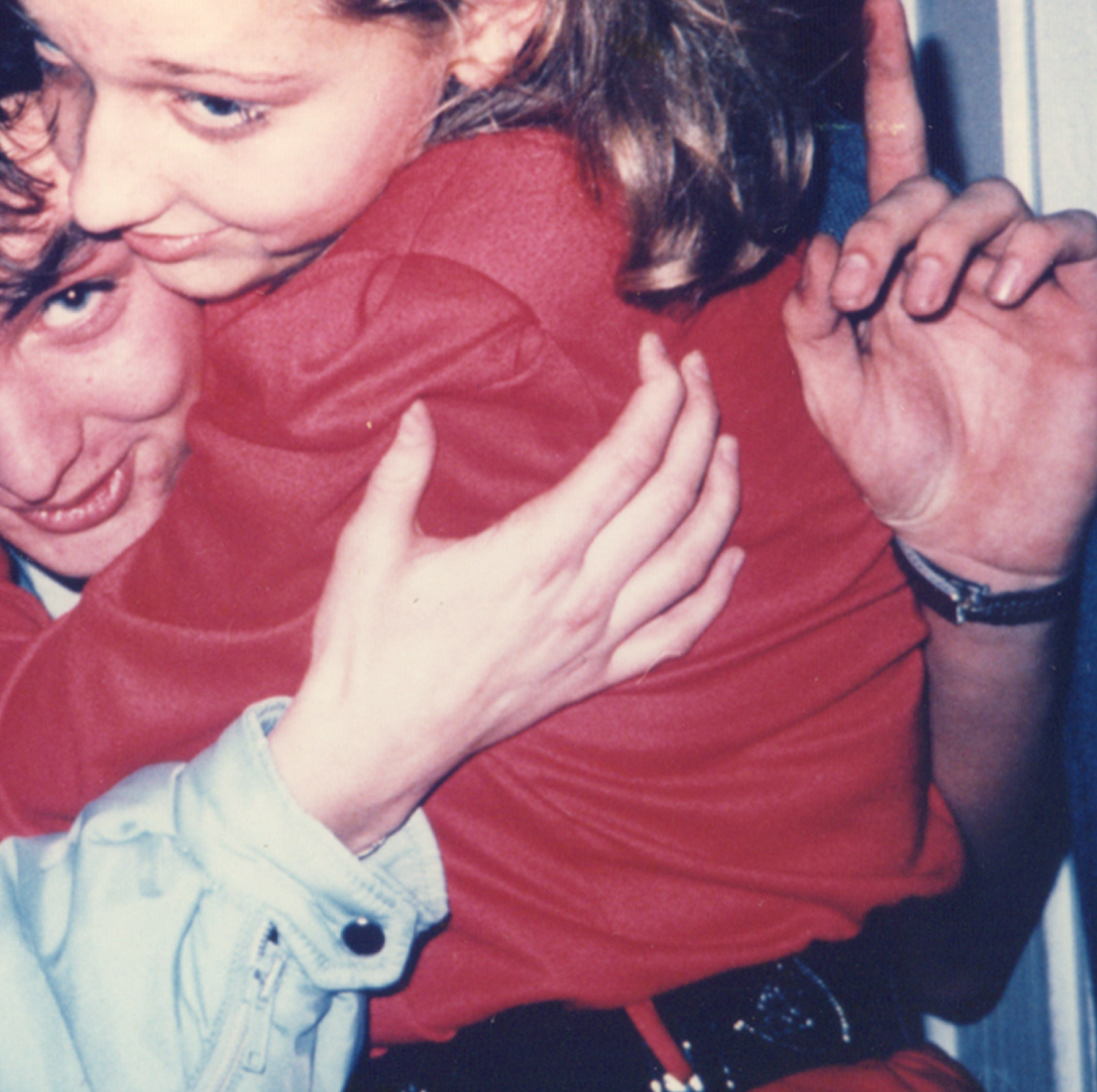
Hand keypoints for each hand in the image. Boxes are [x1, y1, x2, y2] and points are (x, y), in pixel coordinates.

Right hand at [270, 335, 741, 852]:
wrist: (375, 739)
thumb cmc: (366, 642)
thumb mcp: (370, 543)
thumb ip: (401, 471)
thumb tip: (418, 412)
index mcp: (532, 553)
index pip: (625, 463)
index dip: (656, 402)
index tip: (659, 357)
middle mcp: (579, 595)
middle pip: (672, 499)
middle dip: (698, 427)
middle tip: (700, 377)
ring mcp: (594, 640)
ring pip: (690, 561)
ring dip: (719, 497)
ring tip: (727, 446)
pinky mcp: (594, 675)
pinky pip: (678, 633)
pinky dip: (714, 591)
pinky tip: (730, 556)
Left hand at [783, 0, 1096, 585]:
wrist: (966, 527)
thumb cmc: (898, 458)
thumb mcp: (830, 391)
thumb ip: (815, 320)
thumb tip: (822, 245)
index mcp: (895, 262)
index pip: (893, 153)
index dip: (888, 79)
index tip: (877, 4)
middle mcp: (956, 254)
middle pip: (931, 184)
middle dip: (893, 225)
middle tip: (875, 291)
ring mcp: (1018, 275)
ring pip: (993, 199)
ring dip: (951, 240)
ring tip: (930, 302)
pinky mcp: (1075, 301)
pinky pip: (1063, 234)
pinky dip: (1028, 248)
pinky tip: (998, 292)